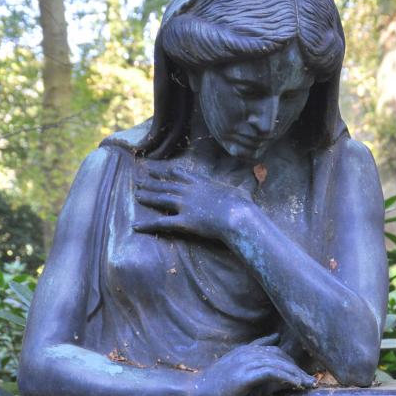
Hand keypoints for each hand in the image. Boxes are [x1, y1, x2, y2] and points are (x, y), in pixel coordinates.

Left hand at [133, 165, 254, 240]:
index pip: (181, 175)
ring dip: (147, 197)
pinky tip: (136, 226)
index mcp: (202, 183)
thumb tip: (259, 171)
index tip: (160, 169)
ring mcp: (185, 206)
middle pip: (166, 185)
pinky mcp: (184, 222)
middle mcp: (189, 191)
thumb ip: (245, 181)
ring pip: (161, 199)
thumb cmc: (242, 205)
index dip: (169, 172)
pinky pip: (162, 223)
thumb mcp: (242, 189)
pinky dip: (148, 225)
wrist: (238, 216)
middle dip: (152, 182)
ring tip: (136, 195)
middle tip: (139, 179)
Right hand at [191, 334, 314, 395]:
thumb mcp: (233, 363)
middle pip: (280, 356)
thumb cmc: (215, 380)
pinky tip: (296, 384)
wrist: (197, 389)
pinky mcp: (246, 375)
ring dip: (296, 374)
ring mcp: (247, 362)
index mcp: (246, 349)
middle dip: (297, 367)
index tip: (301, 372)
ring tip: (308, 383)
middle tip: (310, 379)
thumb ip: (249, 356)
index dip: (289, 360)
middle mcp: (249, 352)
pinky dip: (286, 377)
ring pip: (279, 363)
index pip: (275, 349)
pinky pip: (272, 373)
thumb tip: (268, 347)